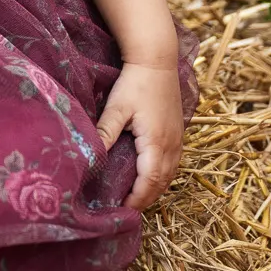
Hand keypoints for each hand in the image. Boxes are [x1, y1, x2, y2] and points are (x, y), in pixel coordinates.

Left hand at [96, 60, 183, 210]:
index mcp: (156, 142)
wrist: (157, 60)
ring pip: (170, 175)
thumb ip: (105, 132)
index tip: (121, 210)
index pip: (149, 182)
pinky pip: (173, 164)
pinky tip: (149, 178)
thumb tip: (91, 156)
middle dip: (145, 199)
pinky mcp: (178, 132)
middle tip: (125, 210)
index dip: (137, 199)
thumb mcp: (116, 107)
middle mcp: (172, 145)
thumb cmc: (135, 82)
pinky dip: (162, 177)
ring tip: (135, 199)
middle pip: (162, 183)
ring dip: (154, 189)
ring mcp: (178, 139)